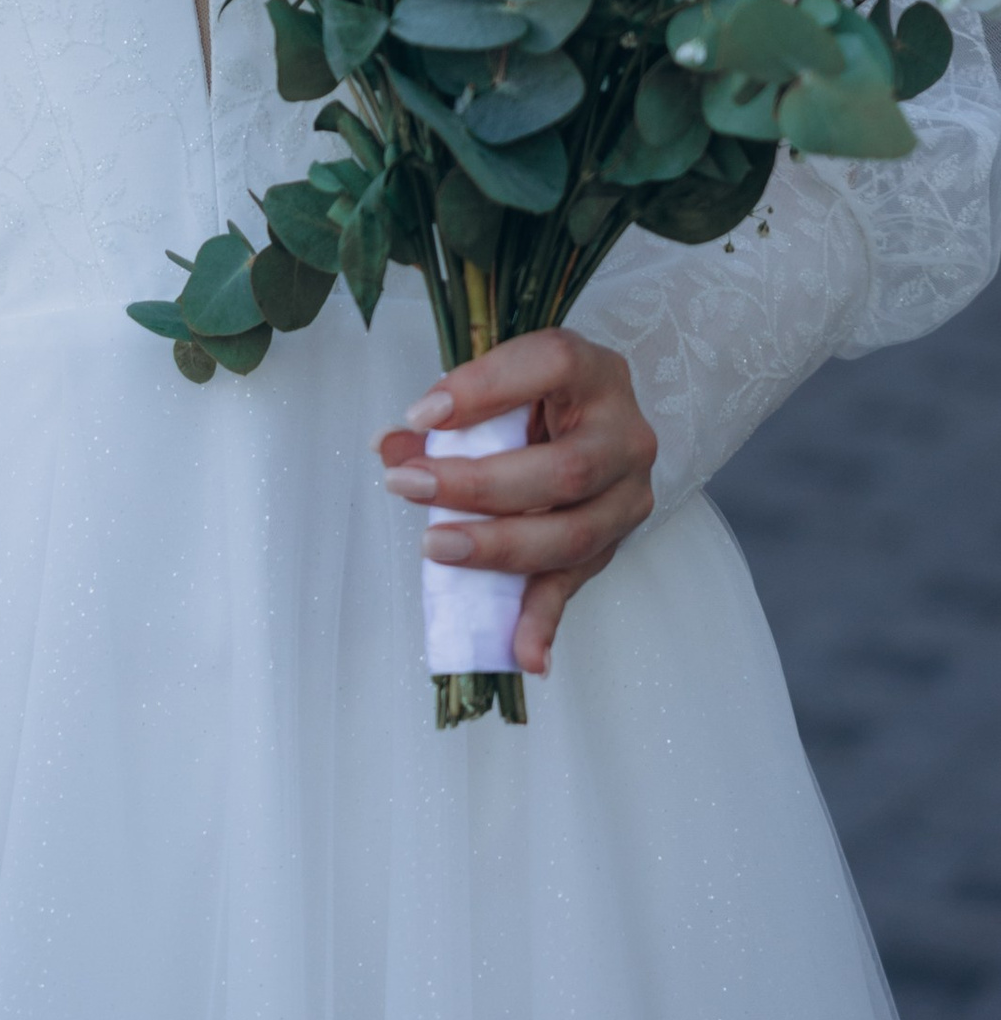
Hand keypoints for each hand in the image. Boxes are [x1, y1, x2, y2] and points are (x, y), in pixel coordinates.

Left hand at [377, 328, 657, 677]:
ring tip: (437, 549)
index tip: (421, 415)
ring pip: (576, 533)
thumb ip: (444, 416)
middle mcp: (624, 433)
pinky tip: (523, 653)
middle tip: (410, 487)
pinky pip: (578, 584)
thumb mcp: (496, 392)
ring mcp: (629, 493)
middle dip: (480, 486)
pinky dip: (545, 620)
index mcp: (592, 373)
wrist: (591, 423)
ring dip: (502, 549)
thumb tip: (391, 446)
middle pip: (564, 470)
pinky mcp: (617, 542)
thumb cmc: (536, 401)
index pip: (551, 366)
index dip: (485, 390)